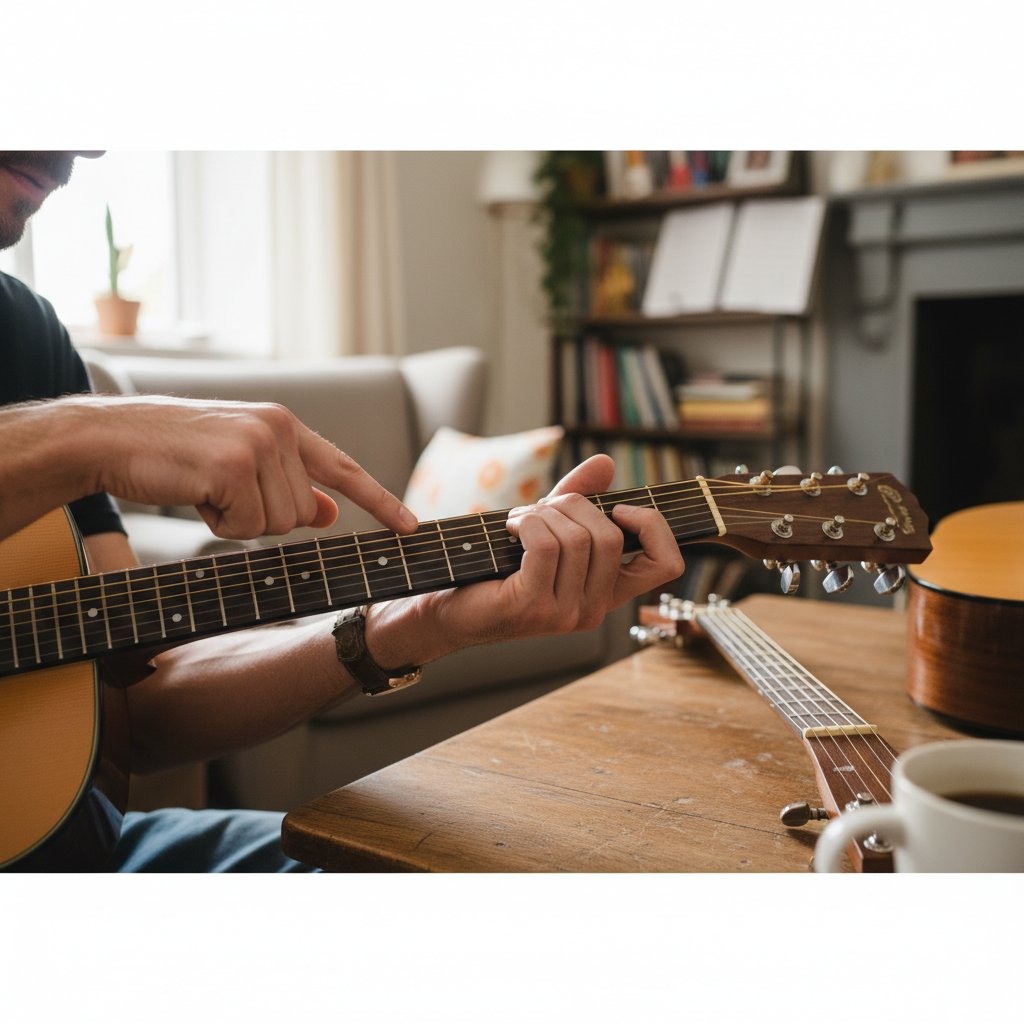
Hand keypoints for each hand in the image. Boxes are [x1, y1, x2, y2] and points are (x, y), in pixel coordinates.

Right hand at [76, 394, 417, 537]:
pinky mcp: (234, 466)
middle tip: (219, 492)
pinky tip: (195, 493)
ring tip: (204, 489)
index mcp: (283, 424)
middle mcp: (278, 428)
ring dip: (237, 521)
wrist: (110, 438)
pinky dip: (219, 524)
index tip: (410, 527)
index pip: (343, 467)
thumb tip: (329, 514)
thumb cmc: (173, 454)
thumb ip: (289, 485)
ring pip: (278, 524)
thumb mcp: (240, 465)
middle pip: (303, 514)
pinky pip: (248, 528)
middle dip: (260, 517)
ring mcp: (258, 445)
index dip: (379, 501)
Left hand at [370, 454, 683, 664]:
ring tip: (518, 522)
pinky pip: (546, 546)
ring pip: (578, 538)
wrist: (444, 605)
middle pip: (611, 536)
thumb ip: (579, 497)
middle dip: (573, 506)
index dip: (654, 526)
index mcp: (606, 592)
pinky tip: (509, 530)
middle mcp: (593, 610)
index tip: (619, 507)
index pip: (666, 564)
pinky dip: (527, 524)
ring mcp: (564, 614)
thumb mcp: (546, 525)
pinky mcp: (531, 607)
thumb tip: (605, 463)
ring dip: (542, 514)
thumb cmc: (495, 566)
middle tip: (540, 509)